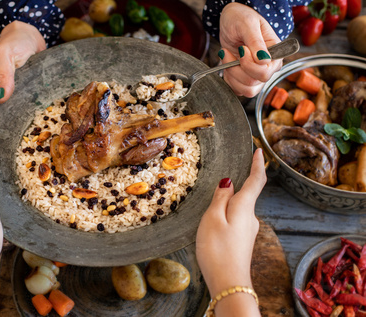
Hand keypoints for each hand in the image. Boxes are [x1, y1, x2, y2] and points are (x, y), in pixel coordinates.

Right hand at [0, 21, 46, 102]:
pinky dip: (36, 97)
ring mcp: (17, 87)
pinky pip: (31, 97)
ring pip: (18, 102)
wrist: (32, 35)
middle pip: (3, 103)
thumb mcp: (4, 54)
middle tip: (23, 106)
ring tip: (33, 102)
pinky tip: (40, 97)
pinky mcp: (30, 87)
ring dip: (25, 103)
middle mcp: (2, 85)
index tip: (7, 105)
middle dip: (11, 107)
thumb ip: (2, 74)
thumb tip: (1, 98)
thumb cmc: (14, 41)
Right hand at [196, 149, 265, 315]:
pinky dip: (226, 214)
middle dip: (237, 185)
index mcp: (244, 207)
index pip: (256, 180)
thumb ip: (220, 199)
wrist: (228, 283)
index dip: (257, 164)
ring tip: (210, 204)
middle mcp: (250, 217)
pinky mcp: (242, 241)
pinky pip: (235, 220)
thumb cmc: (217, 250)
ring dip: (228, 202)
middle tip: (222, 177)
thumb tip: (228, 182)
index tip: (258, 150)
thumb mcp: (212, 219)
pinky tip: (214, 222)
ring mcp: (247, 230)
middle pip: (246, 194)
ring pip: (239, 209)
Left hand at [218, 3, 282, 96]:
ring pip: (246, 90)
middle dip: (236, 69)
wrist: (231, 21)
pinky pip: (237, 89)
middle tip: (230, 51)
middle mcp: (268, 68)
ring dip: (231, 74)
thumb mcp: (248, 25)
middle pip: (254, 83)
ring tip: (227, 57)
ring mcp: (256, 75)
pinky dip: (228, 79)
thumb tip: (264, 61)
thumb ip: (256, 42)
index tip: (241, 48)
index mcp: (276, 55)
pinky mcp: (244, 78)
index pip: (265, 73)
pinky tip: (227, 64)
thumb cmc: (241, 19)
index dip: (249, 64)